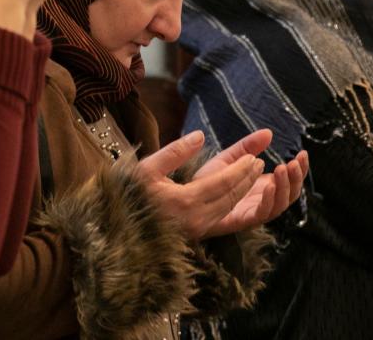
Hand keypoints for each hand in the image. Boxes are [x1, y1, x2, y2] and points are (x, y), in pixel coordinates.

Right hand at [136, 131, 264, 240]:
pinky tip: (234, 193)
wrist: (114, 229)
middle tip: (258, 164)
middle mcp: (195, 219)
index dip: (241, 170)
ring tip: (251, 176)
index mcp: (185, 201)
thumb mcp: (147, 168)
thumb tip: (200, 136)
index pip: (224, 183)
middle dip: (247, 180)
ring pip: (228, 209)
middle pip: (231, 197)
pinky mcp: (193, 236)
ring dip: (243, 192)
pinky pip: (220, 217)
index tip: (253, 157)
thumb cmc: (128, 194)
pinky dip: (232, 203)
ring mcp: (195, 230)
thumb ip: (175, 151)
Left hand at [195, 130, 308, 237]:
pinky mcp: (243, 220)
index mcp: (263, 187)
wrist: (186, 196)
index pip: (290, 181)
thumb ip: (249, 146)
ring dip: (286, 187)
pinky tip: (269, 185)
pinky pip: (263, 214)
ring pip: (281, 205)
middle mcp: (262, 201)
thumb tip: (269, 132)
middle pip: (290, 194)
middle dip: (297, 178)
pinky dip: (270, 200)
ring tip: (283, 168)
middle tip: (296, 161)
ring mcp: (254, 212)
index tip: (302, 153)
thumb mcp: (231, 159)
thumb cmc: (208, 180)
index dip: (300, 170)